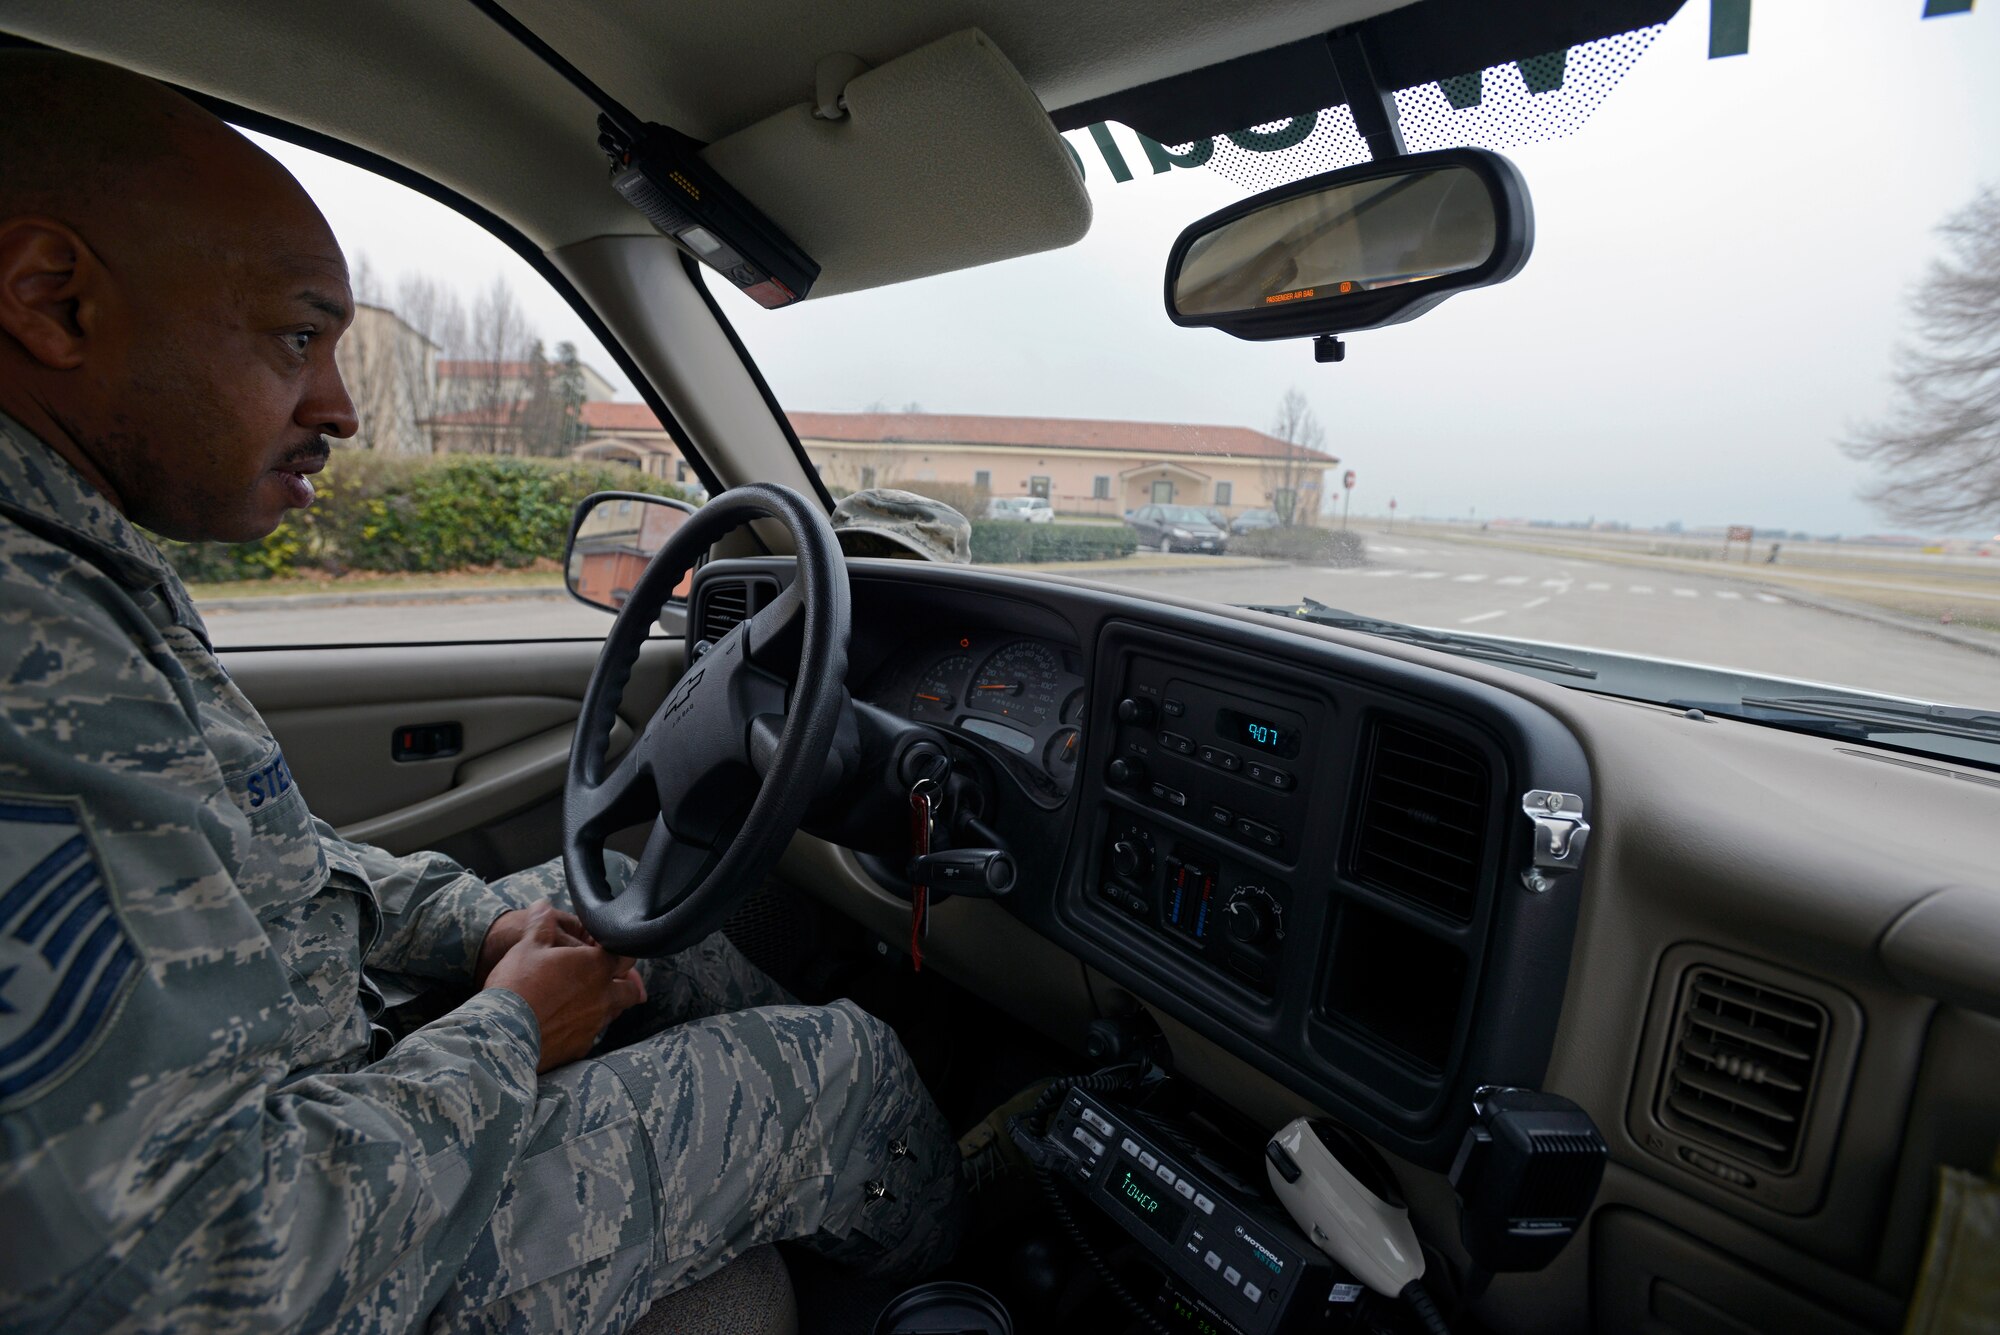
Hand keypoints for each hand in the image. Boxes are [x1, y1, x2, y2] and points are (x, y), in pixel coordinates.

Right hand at [482, 900, 646, 1072]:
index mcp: (596, 967)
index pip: (626, 955)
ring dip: (607, 1004)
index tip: (608, 950)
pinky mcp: (580, 1047)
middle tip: (609, 978)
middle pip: (631, 989)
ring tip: (587, 999)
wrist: (504, 1032)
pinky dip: (585, 1027)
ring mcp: (594, 1024)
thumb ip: (542, 925)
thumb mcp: (528, 946)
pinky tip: (568, 1023)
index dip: (619, 951)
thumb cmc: (518, 984)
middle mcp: (603, 997)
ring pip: (613, 1012)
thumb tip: (543, 905)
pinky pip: (592, 1034)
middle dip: (625, 982)